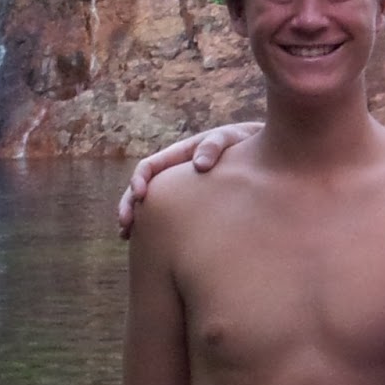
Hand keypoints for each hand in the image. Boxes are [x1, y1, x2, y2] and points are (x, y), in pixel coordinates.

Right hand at [117, 121, 263, 237]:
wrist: (260, 154)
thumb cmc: (241, 142)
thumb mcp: (229, 138)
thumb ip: (214, 146)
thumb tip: (199, 165)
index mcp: (177, 156)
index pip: (149, 166)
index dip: (139, 179)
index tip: (139, 195)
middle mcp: (173, 174)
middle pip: (142, 189)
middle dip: (128, 205)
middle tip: (125, 225)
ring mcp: (180, 190)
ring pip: (151, 205)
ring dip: (136, 219)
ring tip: (127, 237)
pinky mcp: (190, 204)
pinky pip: (167, 216)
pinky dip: (154, 227)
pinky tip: (151, 245)